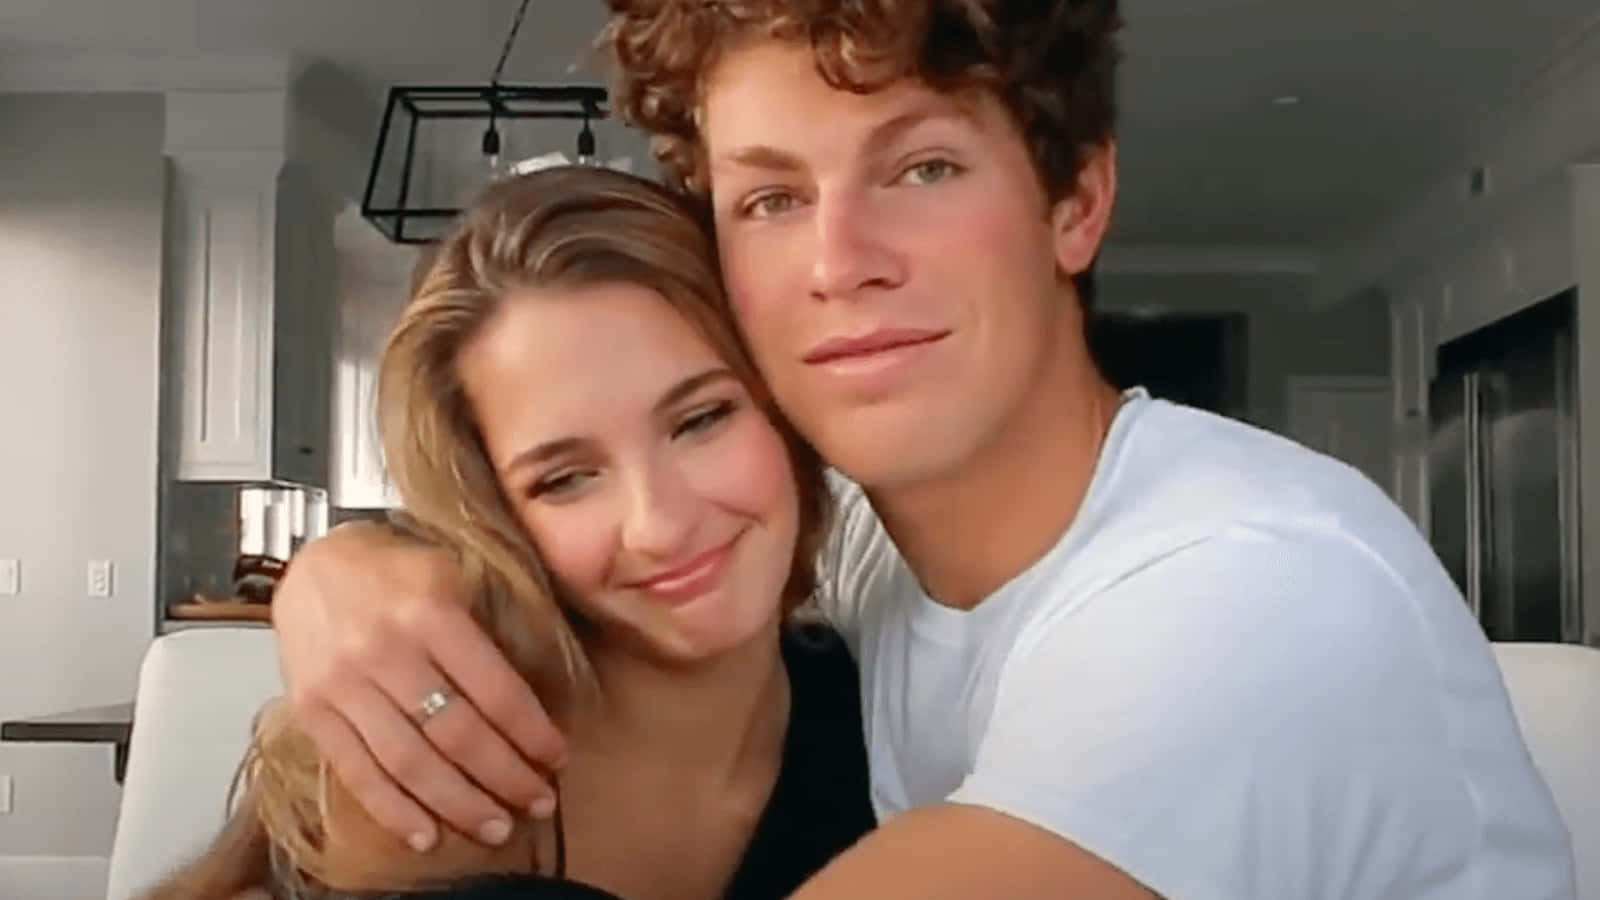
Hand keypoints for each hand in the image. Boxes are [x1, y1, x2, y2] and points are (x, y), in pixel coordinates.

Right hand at [272, 520, 566, 850]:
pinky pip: (356, 772)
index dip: (530, 731)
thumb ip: (484, 630)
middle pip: (455, 732)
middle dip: (504, 776)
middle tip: (538, 802)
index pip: (492, 687)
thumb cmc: (393, 571)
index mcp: (429, 611)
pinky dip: (393, 811)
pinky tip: (427, 835)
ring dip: (458, 804)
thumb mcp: (449, 575)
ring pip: (409, 761)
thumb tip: (532, 700)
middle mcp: (384, 650)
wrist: (310, 565)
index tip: (557, 758)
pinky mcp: (310, 711)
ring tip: (496, 827)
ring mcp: (342, 684)